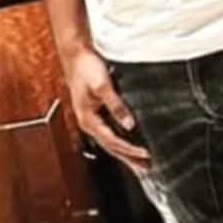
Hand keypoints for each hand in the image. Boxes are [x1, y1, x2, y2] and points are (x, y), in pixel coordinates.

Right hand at [64, 48, 150, 173]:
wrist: (76, 54)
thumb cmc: (86, 68)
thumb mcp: (103, 86)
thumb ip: (116, 105)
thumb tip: (129, 124)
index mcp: (87, 120)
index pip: (112, 141)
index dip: (129, 149)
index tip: (145, 154)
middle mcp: (88, 123)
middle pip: (111, 147)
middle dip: (128, 159)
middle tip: (146, 169)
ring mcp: (92, 119)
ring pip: (111, 141)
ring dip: (126, 152)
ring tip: (141, 162)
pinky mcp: (96, 112)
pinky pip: (110, 132)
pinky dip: (121, 140)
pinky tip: (130, 142)